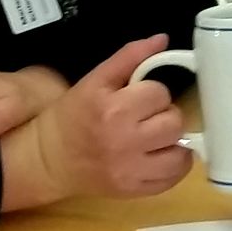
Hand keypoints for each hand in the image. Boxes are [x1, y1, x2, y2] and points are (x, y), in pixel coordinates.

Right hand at [28, 34, 192, 200]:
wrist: (49, 159)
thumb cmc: (72, 116)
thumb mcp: (95, 80)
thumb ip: (130, 57)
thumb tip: (162, 39)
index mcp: (112, 110)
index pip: (160, 94)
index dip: (151, 93)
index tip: (137, 98)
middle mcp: (124, 143)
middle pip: (174, 123)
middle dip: (164, 116)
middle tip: (146, 118)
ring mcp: (131, 172)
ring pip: (181, 154)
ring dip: (173, 142)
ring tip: (155, 138)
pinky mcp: (134, 191)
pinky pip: (173, 179)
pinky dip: (173, 166)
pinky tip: (158, 156)